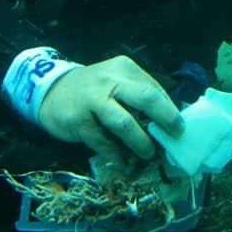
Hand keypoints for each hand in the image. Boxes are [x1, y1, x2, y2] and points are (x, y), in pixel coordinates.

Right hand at [37, 55, 183, 161]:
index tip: (180, 128)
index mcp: (124, 69)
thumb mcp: (116, 81)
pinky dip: (116, 155)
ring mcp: (92, 100)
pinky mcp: (78, 120)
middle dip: (166, 119)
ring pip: (124, 123)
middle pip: (146, 98)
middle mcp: (110, 80)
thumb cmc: (94, 90)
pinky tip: (123, 163)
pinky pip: (102, 142)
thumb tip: (169, 120)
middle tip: (175, 135)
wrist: (51, 91)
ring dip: (140, 142)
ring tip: (148, 154)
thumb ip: (138, 96)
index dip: (169, 110)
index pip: (155, 89)